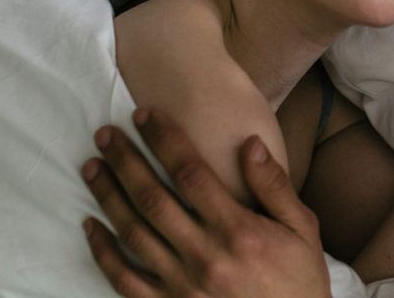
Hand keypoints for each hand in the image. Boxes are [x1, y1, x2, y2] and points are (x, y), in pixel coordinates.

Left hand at [82, 108, 329, 297]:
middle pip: (151, 198)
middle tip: (105, 134)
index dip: (163, 139)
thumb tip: (250, 142)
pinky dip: (103, 253)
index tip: (144, 114)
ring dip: (108, 197)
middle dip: (124, 160)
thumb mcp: (303, 230)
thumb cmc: (299, 281)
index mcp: (237, 231)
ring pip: (132, 233)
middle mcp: (203, 256)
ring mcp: (181, 286)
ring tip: (92, 168)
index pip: (189, 172)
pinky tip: (90, 227)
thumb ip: (275, 186)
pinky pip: (124, 280)